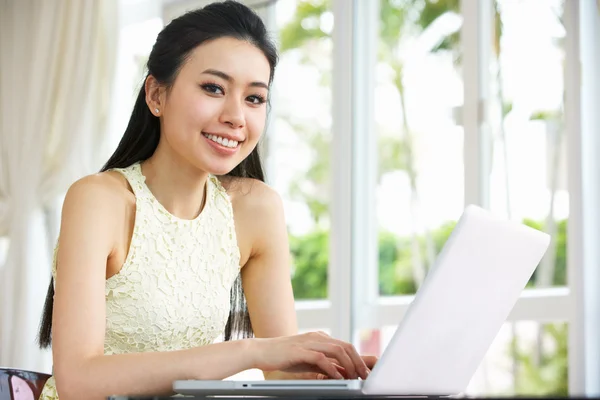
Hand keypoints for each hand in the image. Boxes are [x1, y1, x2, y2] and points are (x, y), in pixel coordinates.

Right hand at [250, 331, 370, 379]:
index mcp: (320, 338)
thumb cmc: (284, 357)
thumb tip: (342, 372)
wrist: (261, 351)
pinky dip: (332, 367)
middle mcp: (317, 337)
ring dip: (349, 365)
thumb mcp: (308, 361)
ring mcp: (309, 342)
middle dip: (358, 362)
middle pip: (346, 346)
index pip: (345, 345)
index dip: (358, 359)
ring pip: (337, 350)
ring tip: (354, 377)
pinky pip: (321, 358)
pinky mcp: (300, 350)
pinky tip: (337, 377)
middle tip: (365, 376)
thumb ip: (324, 364)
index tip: (365, 372)